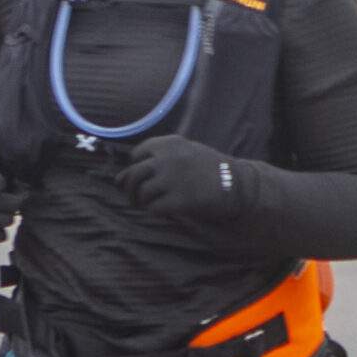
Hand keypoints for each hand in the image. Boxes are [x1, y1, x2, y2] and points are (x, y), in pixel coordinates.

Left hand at [119, 134, 242, 221]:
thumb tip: (118, 179)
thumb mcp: (187, 153)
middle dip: (130, 189)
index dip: (137, 169)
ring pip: (141, 193)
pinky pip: (154, 209)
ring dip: (142, 202)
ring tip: (150, 205)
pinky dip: (155, 212)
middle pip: (133, 175)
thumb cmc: (211, 170)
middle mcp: (167, 159)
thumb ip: (157, 160)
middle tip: (134, 198)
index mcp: (169, 143)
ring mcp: (172, 179)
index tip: (145, 178)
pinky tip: (165, 211)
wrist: (238, 184)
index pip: (137, 155)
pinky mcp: (178, 200)